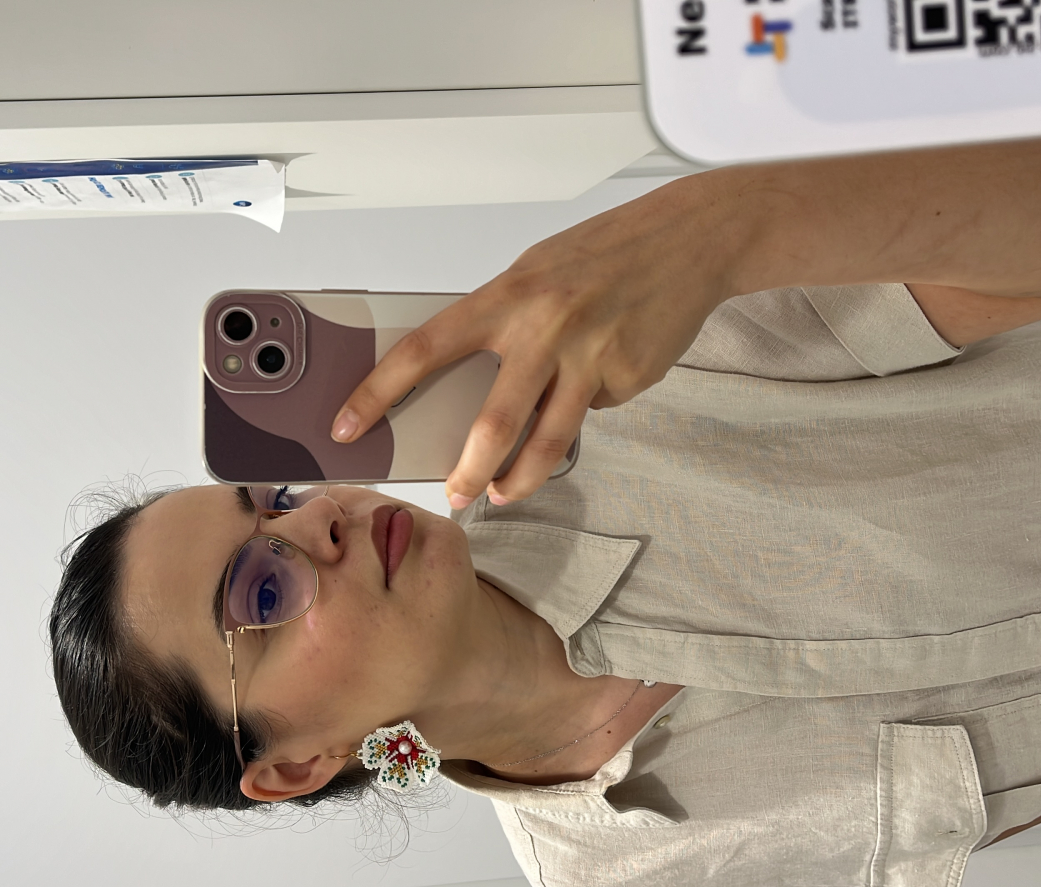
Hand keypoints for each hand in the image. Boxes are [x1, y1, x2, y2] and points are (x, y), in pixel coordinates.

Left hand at [330, 180, 740, 507]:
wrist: (692, 238)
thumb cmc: (603, 252)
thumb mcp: (535, 272)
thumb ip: (501, 321)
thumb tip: (469, 382)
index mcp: (507, 295)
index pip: (424, 350)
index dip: (378, 391)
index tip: (348, 424)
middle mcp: (545, 327)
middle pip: (492, 424)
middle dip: (465, 471)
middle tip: (453, 494)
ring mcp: (590, 357)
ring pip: (546, 442)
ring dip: (519, 479)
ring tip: (502, 493)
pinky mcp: (628, 378)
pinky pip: (593, 412)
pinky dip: (585, 408)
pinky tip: (601, 377)